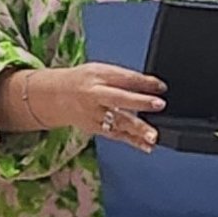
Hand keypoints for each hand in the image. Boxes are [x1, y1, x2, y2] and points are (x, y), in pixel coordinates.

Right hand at [0, 63, 166, 151]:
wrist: (56, 96)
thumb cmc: (84, 81)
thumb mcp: (102, 71)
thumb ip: (124, 78)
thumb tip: (153, 85)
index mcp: (98, 77)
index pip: (124, 78)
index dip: (144, 82)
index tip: (162, 87)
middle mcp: (96, 96)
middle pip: (119, 99)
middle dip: (140, 102)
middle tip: (159, 105)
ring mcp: (95, 114)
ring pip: (118, 122)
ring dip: (137, 130)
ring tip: (154, 136)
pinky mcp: (95, 128)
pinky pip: (116, 135)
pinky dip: (132, 141)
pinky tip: (147, 146)